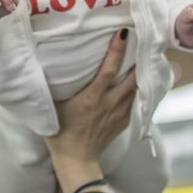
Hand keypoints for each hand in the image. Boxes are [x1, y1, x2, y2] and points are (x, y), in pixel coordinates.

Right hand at [45, 29, 137, 168]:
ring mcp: (119, 114)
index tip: (124, 33)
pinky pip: (133, 100)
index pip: (108, 69)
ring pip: (135, 88)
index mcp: (92, 98)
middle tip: (142, 39)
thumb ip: (56, 85)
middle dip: (138, 57)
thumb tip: (50, 63)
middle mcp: (109, 104)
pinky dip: (135, 88)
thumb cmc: (59, 132)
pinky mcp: (123, 122)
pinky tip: (134, 80)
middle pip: (131, 77)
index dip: (117, 50)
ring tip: (142, 56)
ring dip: (139, 72)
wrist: (75, 160)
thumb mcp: (53, 106)